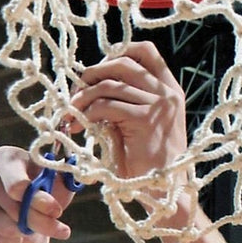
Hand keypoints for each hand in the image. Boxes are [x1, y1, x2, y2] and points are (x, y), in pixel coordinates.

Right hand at [0, 146, 74, 242]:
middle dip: (40, 222)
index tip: (56, 211)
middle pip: (14, 208)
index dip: (39, 201)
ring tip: (31, 228)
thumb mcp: (58, 184)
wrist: (24, 218)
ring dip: (25, 233)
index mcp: (5, 157)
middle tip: (55, 227)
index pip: (18, 185)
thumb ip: (65, 179)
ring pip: (4, 226)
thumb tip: (70, 178)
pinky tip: (16, 238)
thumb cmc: (43, 195)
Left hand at [71, 42, 188, 187]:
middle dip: (93, 74)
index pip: (146, 52)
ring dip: (83, 98)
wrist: (163, 190)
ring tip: (71, 114)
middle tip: (77, 93)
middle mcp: (167, 93)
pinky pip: (106, 106)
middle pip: (122, 63)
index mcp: (170, 90)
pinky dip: (86, 114)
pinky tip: (78, 126)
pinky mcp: (144, 119)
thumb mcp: (140, 123)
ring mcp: (158, 104)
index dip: (118, 52)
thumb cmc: (148, 162)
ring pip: (108, 85)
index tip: (99, 70)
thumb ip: (125, 100)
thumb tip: (90, 83)